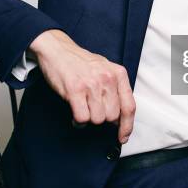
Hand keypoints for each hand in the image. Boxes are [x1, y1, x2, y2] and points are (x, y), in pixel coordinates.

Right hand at [29, 29, 134, 143]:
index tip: (123, 137)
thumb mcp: (106, 70)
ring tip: (83, 107)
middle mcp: (107, 79)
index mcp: (118, 74)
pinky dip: (78, 120)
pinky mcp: (75, 90)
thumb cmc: (81, 62)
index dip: (127, 126)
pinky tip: (75, 110)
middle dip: (102, 118)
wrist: (58, 50)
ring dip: (89, 118)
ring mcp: (92, 84)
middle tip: (93, 109)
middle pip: (112, 116)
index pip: (129, 106)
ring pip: (97, 119)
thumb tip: (120, 117)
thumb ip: (115, 89)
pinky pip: (82, 118)